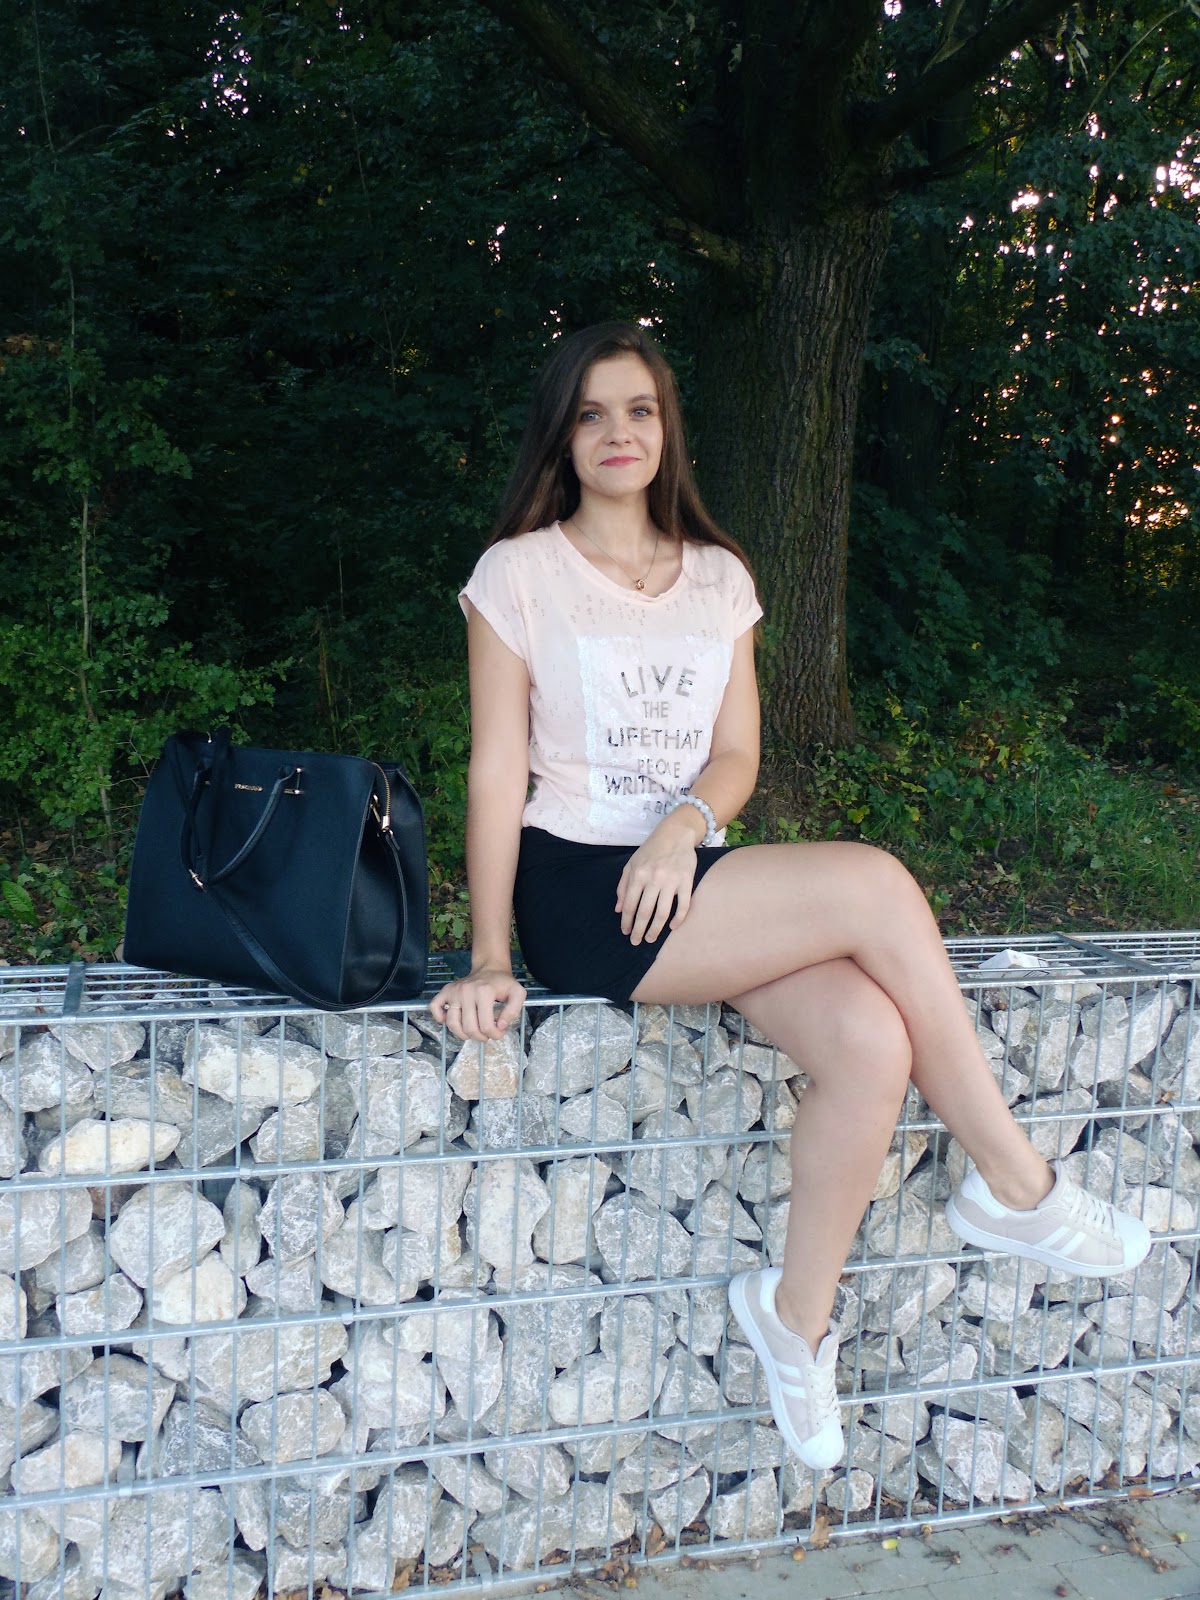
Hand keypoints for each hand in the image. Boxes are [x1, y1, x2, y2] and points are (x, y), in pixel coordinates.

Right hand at [428, 966, 526, 1041]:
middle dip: (481, 1037)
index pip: (487, 1026)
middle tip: (487, 1034)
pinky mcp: (446, 991)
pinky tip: (448, 1020)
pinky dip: (438, 1017)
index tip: (500, 1032)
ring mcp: (454, 991)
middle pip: (470, 1028)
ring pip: (452, 1023)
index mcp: (484, 992)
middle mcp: (466, 991)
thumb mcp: (517, 993)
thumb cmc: (503, 983)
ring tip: (472, 1033)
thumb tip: (500, 1026)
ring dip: (463, 1034)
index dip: (495, 1035)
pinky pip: (435, 1006)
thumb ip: (513, 1011)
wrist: (489, 968)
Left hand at [616, 822, 698, 945]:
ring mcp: (671, 881)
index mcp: (638, 874)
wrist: (676, 834)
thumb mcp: (631, 864)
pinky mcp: (687, 881)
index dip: (626, 921)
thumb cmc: (650, 850)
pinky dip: (678, 919)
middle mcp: (653, 879)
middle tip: (635, 942)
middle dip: (638, 930)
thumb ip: (623, 886)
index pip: (629, 904)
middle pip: (645, 912)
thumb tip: (618, 910)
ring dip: (656, 929)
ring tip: (651, 939)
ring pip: (662, 912)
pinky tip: (672, 927)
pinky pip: (683, 905)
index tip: (625, 932)